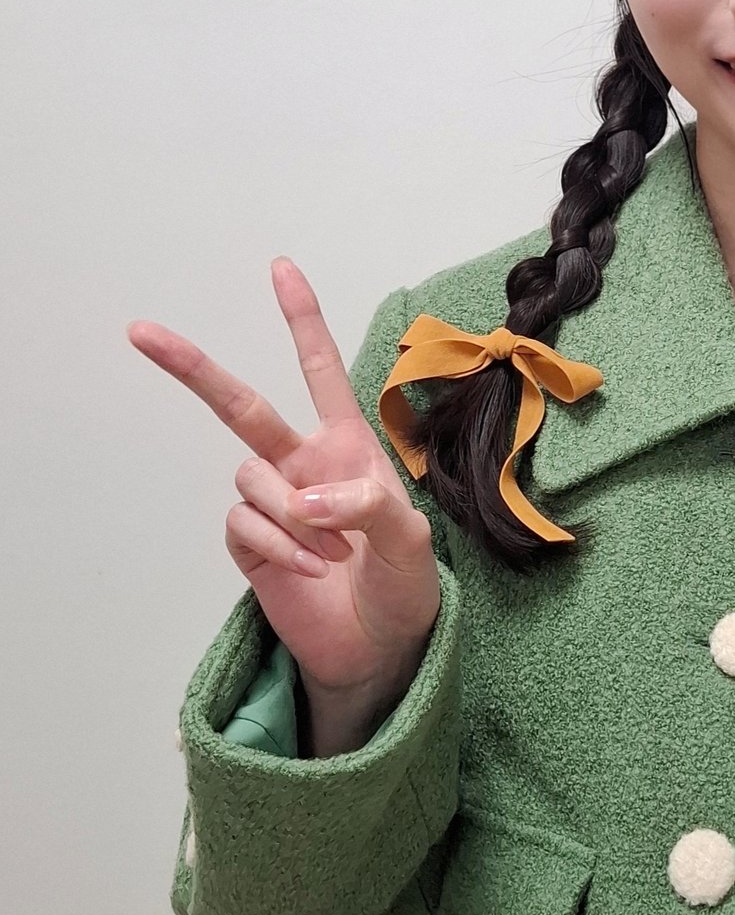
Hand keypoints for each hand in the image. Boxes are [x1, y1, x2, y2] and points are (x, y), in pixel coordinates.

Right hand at [128, 258, 441, 705]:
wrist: (380, 647)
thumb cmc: (403, 585)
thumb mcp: (413, 540)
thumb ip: (370, 506)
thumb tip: (307, 498)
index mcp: (347, 446)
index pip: (319, 371)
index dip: (300, 320)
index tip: (280, 268)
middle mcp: (302, 464)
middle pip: (240, 406)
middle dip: (193, 368)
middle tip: (142, 331)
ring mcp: (272, 503)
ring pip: (250, 477)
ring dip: (294, 516)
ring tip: (335, 552)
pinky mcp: (250, 543)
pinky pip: (244, 524)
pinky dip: (280, 547)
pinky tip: (312, 570)